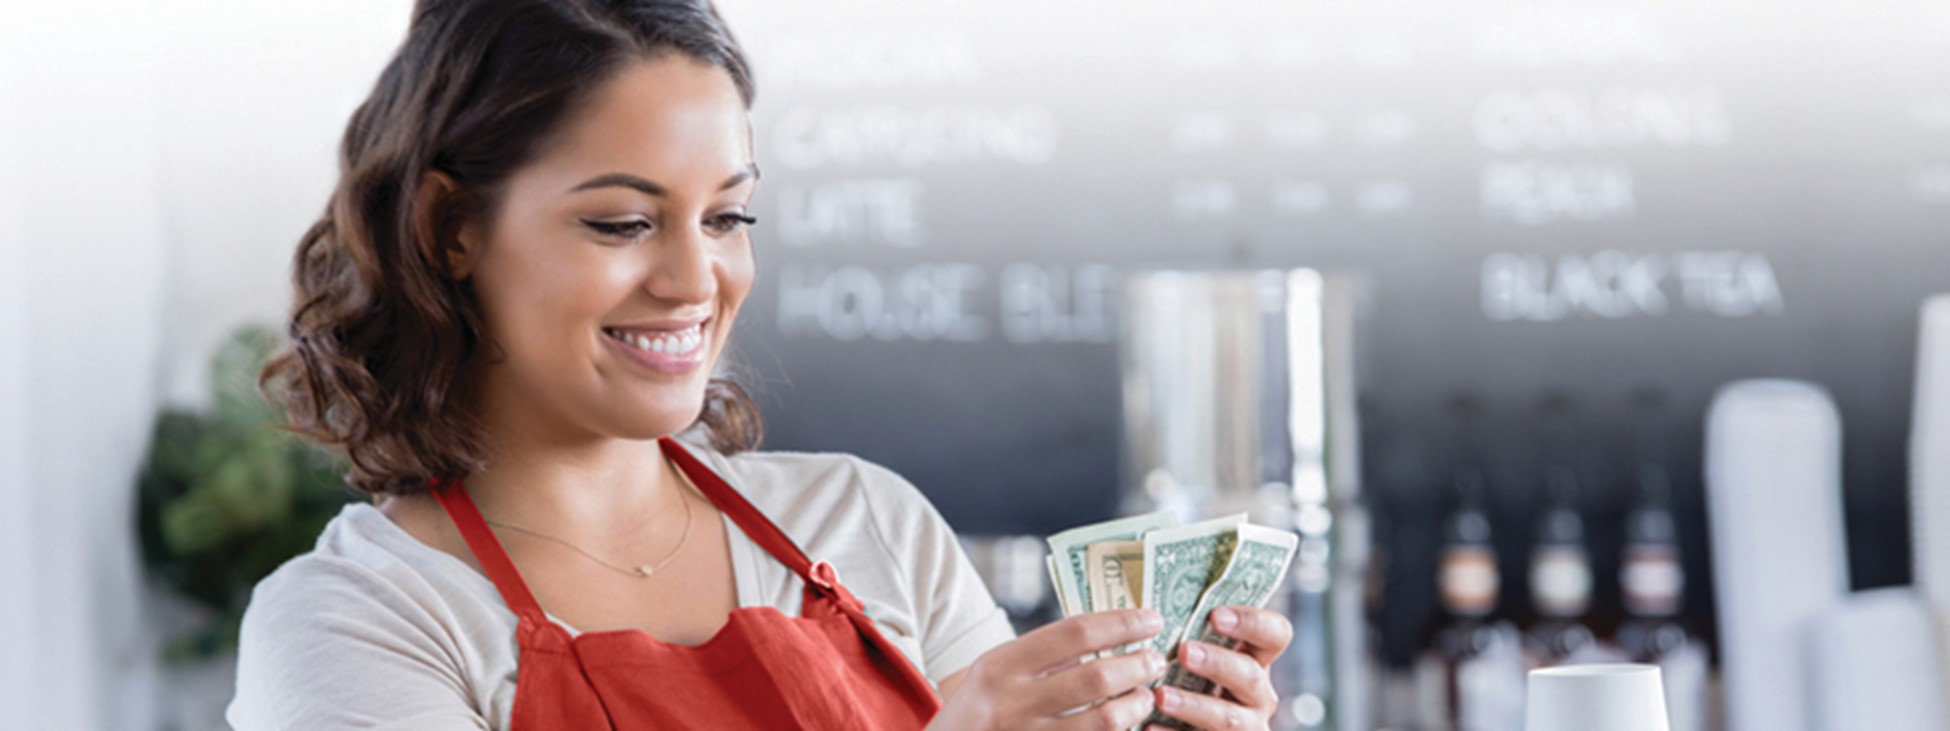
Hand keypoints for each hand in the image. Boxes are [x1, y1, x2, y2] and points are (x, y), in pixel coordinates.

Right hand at [928, 609, 1169, 730]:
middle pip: (1095, 677)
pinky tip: (1127, 723)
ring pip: (1104, 721)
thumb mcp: (995, 674)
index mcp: (999, 666)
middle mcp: (1010, 703)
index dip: (1121, 624)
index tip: (1151, 619)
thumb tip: (1111, 633)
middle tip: (1156, 660)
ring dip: (1136, 705)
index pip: (1073, 632)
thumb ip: (1043, 657)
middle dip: (1138, 666)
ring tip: (1145, 695)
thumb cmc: (980, 711)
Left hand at [1144, 606, 1293, 730]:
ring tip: (1160, 696)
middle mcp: (1259, 695)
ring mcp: (1247, 726)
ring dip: (1194, 705)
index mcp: (1257, 661)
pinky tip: (1149, 726)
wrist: (1195, 728)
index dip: (1252, 622)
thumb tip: (1152, 610)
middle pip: (1250, 675)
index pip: (1276, 634)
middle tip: (1184, 651)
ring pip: (1228, 718)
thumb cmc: (1193, 683)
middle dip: (1217, 663)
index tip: (1215, 615)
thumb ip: (1194, 636)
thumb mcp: (1204, 660)